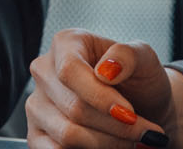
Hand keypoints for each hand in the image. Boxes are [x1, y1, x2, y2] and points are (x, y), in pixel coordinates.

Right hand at [26, 29, 182, 147]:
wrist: (142, 109)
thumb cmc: (139, 81)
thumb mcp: (145, 59)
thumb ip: (128, 55)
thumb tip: (106, 70)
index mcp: (66, 43)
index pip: (70, 70)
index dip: (99, 96)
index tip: (129, 113)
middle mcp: (44, 72)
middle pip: (74, 108)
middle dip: (116, 126)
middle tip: (146, 133)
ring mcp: (37, 105)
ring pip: (67, 135)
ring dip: (108, 143)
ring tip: (133, 141)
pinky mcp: (37, 135)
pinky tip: (111, 147)